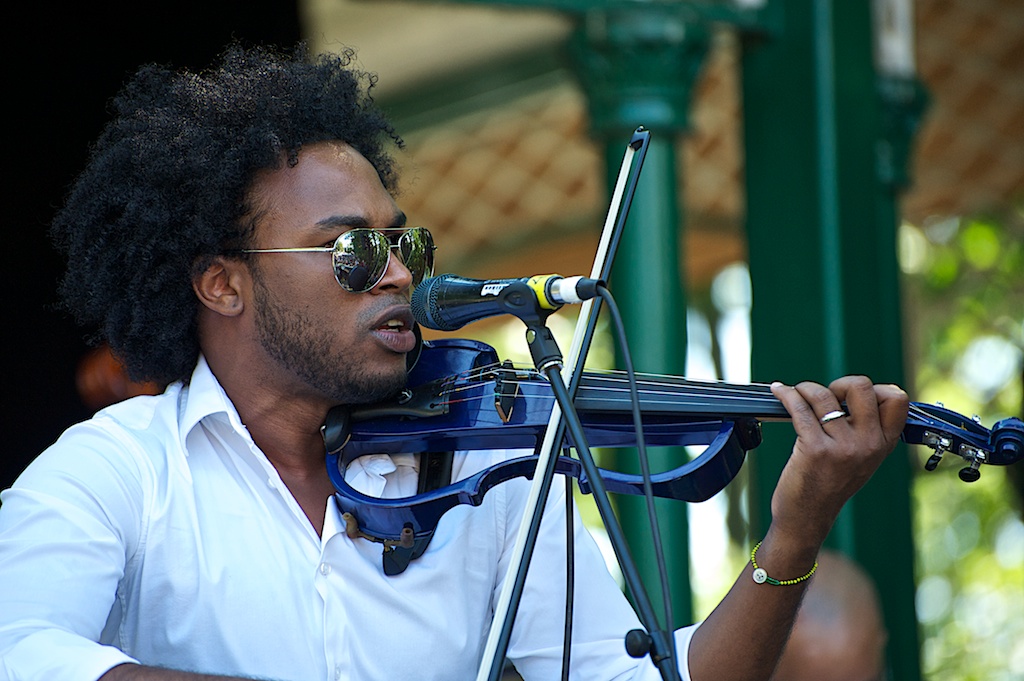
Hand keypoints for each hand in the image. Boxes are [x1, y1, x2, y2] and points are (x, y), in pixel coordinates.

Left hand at [769, 376, 908, 548]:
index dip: (874, 388)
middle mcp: (868, 444)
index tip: (851, 397)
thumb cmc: (830, 484)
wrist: (807, 517)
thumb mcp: (861, 459)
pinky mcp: (815, 449)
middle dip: (839, 383)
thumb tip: (852, 391)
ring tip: (797, 394)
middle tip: (826, 397)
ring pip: (824, 395)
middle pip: (861, 387)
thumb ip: (865, 430)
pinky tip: (779, 391)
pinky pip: (800, 408)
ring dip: (805, 388)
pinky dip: (786, 394)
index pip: (897, 399)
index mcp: (884, 444)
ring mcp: (843, 447)